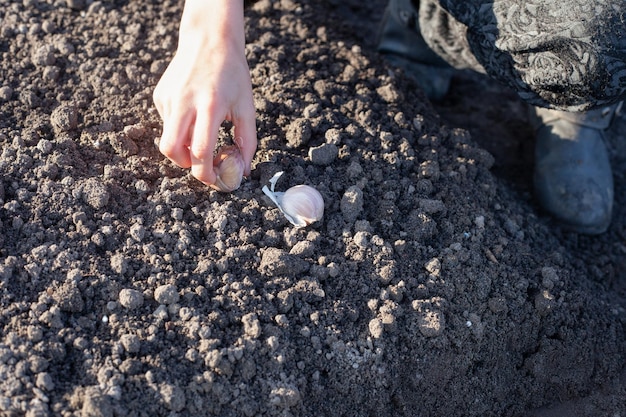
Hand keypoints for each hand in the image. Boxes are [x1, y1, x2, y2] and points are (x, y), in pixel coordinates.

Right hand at [153, 0, 256, 186]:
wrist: (209, 39)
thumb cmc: (233, 74)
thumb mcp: (247, 106)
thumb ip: (247, 140)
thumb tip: (243, 171)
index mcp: (210, 106)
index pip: (200, 150)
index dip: (206, 172)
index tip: (215, 178)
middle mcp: (184, 102)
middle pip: (171, 150)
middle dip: (186, 166)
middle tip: (202, 165)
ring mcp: (168, 99)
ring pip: (167, 139)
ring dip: (183, 148)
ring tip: (201, 137)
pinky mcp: (160, 96)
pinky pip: (167, 124)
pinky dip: (180, 129)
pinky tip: (193, 113)